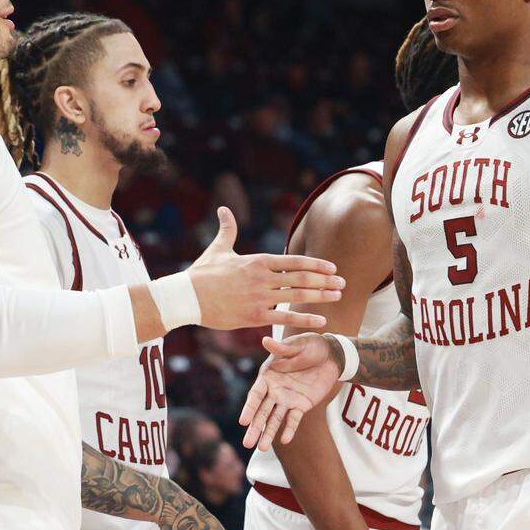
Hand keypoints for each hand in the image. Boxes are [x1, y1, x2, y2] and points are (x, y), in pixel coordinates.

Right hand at [190, 207, 343, 330]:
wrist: (187, 296)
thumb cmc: (202, 273)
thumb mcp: (218, 248)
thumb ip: (227, 229)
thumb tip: (223, 209)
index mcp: (257, 261)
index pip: (294, 261)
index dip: (315, 265)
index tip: (332, 268)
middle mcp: (263, 278)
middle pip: (301, 278)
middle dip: (325, 280)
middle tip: (343, 282)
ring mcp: (260, 297)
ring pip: (297, 295)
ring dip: (321, 296)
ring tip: (337, 296)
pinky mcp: (254, 316)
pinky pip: (284, 318)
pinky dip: (304, 319)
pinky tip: (321, 321)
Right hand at [240, 334, 341, 449]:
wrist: (332, 354)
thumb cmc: (311, 345)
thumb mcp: (297, 345)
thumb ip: (282, 349)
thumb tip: (265, 341)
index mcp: (268, 375)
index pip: (255, 394)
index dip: (249, 408)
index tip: (243, 422)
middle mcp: (275, 389)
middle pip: (262, 411)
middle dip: (255, 427)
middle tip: (246, 443)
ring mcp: (288, 399)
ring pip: (275, 419)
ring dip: (268, 433)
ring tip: (260, 448)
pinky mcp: (301, 405)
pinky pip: (294, 419)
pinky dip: (289, 429)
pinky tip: (285, 440)